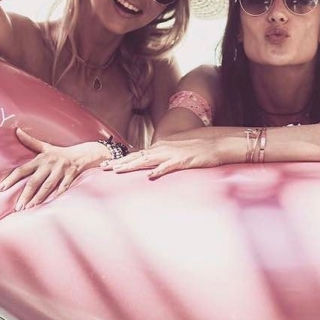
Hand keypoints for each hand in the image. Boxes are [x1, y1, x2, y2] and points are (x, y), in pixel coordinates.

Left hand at [0, 128, 107, 209]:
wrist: (84, 153)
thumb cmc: (61, 153)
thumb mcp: (46, 147)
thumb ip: (30, 141)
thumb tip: (17, 130)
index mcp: (41, 159)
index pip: (22, 169)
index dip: (11, 179)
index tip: (1, 188)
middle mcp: (50, 164)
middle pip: (34, 181)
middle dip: (25, 195)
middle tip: (17, 207)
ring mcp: (61, 169)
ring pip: (48, 186)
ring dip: (38, 198)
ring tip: (29, 208)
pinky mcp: (72, 174)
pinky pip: (64, 187)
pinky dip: (58, 195)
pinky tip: (50, 204)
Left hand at [103, 140, 221, 178]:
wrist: (215, 143)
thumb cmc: (198, 149)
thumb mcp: (177, 152)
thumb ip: (165, 159)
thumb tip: (154, 168)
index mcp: (161, 148)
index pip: (137, 154)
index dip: (122, 160)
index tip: (108, 165)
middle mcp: (162, 149)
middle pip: (137, 157)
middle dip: (119, 162)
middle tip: (103, 169)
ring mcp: (172, 155)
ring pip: (147, 160)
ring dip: (131, 165)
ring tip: (117, 170)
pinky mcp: (182, 161)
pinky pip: (168, 167)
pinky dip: (158, 171)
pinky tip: (149, 176)